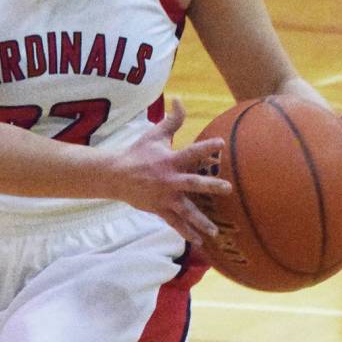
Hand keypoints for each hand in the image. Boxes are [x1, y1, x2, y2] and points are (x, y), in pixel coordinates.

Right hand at [115, 99, 230, 244]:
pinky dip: (186, 232)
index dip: (205, 147)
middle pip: (192, 183)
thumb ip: (172, 120)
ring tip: (215, 230)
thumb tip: (180, 99)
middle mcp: (168, 179)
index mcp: (169, 160)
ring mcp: (164, 197)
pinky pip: (174, 223)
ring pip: (185, 210)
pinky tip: (200, 241)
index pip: (190, 151)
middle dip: (209, 186)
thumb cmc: (137, 152)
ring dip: (200, 220)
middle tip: (227, 188)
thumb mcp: (154, 135)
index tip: (220, 143)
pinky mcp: (159, 209)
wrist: (115, 175)